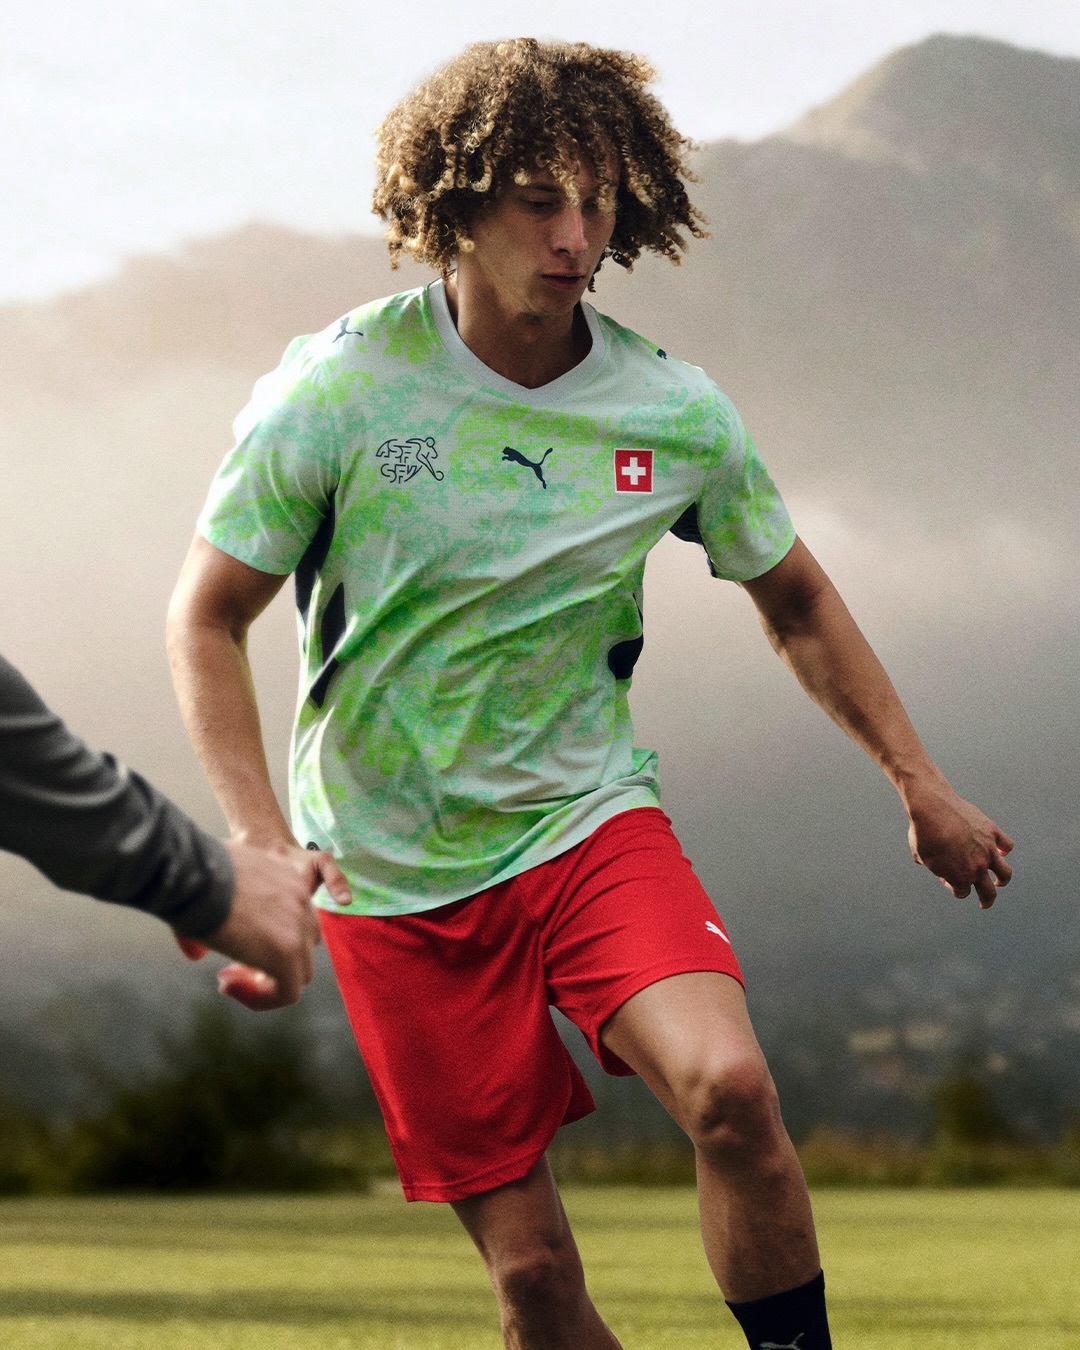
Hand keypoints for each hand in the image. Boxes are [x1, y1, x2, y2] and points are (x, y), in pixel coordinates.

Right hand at [174, 841, 350, 1009]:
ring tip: (229, 980)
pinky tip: (229, 988)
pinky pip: (288, 992)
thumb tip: (196, 956)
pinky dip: (263, 999)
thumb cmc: (194, 875)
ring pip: (300, 970)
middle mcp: (301, 898)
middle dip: (272, 958)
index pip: (297, 915)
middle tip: (233, 965)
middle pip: (304, 941)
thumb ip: (217, 919)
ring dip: (267, 981)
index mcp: (290, 876)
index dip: (271, 935)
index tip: (237, 942)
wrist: (194, 874)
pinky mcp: (287, 952)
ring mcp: (298, 926)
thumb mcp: (213, 889)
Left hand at [905, 781, 1013, 908]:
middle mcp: (977, 867)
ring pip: (1005, 874)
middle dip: (986, 900)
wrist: (932, 808)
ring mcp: (988, 850)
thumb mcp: (920, 855)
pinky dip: (1004, 850)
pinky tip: (1000, 851)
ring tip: (999, 881)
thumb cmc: (922, 832)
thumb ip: (930, 866)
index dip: (954, 887)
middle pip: (989, 893)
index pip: (962, 892)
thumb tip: (932, 867)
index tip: (946, 879)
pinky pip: (1007, 845)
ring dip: (1002, 880)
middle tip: (984, 902)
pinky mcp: (992, 832)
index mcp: (960, 877)